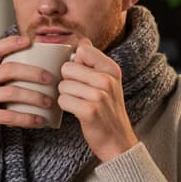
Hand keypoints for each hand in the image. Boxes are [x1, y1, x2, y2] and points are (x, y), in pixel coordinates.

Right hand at [0, 35, 55, 141]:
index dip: (10, 43)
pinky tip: (39, 120)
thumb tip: (44, 68)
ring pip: (10, 93)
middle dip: (32, 72)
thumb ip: (9, 76)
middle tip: (50, 79)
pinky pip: (8, 116)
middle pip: (7, 70)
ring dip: (33, 97)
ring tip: (48, 102)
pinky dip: (26, 118)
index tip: (28, 41)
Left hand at [58, 38, 138, 161]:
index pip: (82, 51)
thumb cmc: (107, 110)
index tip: (83, 77)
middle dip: (68, 81)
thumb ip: (94, 61)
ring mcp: (99, 96)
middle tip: (81, 94)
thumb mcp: (108, 82)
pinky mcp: (89, 111)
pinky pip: (63, 100)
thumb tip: (82, 40)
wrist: (117, 141)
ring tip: (80, 104)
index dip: (76, 64)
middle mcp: (107, 80)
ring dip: (66, 96)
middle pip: (67, 67)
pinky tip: (77, 112)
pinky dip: (66, 107)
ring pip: (63, 85)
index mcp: (112, 69)